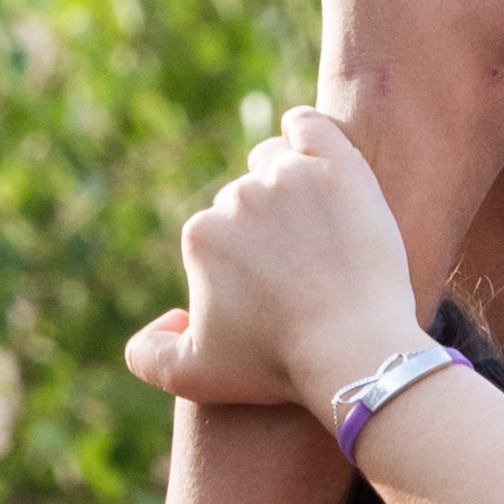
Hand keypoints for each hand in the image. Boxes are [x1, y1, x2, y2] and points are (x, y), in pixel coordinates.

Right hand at [126, 107, 419, 416]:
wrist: (355, 350)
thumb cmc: (276, 365)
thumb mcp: (194, 377)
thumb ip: (148, 353)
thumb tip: (166, 317)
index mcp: (200, 234)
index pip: (216, 232)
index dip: (239, 261)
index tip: (268, 288)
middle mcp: (238, 196)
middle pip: (245, 196)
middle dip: (263, 224)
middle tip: (298, 263)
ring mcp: (290, 176)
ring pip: (276, 159)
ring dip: (283, 179)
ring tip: (311, 217)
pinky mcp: (338, 164)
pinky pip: (309, 125)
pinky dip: (303, 128)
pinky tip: (305, 139)